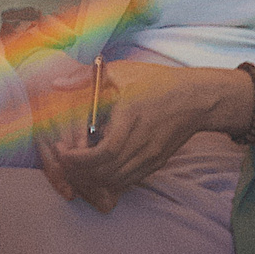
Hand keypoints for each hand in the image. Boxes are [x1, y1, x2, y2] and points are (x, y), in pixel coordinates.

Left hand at [38, 60, 227, 212]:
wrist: (198, 98)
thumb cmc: (158, 82)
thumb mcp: (121, 71)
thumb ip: (85, 77)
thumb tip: (56, 84)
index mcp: (131, 117)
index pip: (101, 154)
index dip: (77, 160)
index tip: (62, 152)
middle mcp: (142, 142)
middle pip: (105, 173)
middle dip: (78, 172)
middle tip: (63, 160)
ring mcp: (151, 156)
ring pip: (115, 181)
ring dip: (92, 178)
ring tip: (77, 166)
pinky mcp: (156, 163)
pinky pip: (127, 182)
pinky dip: (108, 180)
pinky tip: (98, 169)